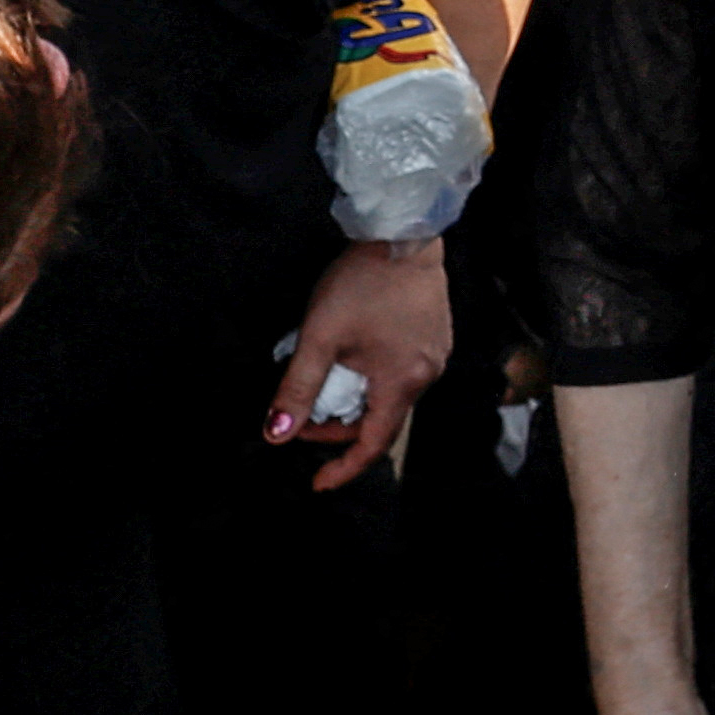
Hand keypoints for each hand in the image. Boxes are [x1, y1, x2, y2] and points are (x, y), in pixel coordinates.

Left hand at [265, 241, 447, 492]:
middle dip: (339, 428)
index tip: (317, 482)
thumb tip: (277, 434)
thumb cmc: (361, 282)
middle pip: (381, 421)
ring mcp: (436, 354)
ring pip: (391, 396)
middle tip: (301, 418)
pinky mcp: (436, 335)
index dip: (343, 468)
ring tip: (323, 385)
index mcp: (401, 382)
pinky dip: (374, 380)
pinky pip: (403, 373)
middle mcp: (426, 375)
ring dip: (356, 401)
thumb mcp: (319, 337)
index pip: (372, 444)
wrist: (402, 232)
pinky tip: (353, 361)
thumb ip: (297, 389)